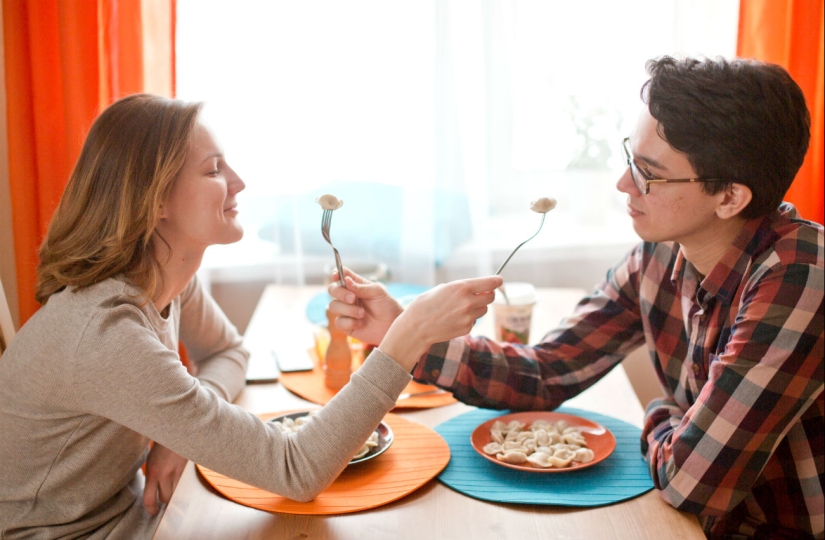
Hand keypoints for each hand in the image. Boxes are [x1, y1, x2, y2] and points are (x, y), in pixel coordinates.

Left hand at [143, 443, 187, 515]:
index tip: (153, 511)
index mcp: (152, 472)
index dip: (151, 509)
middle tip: (163, 502)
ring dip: (174, 494)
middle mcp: (165, 475)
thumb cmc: (162, 446)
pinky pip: (184, 485)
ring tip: (171, 491)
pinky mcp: (187, 470)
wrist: (176, 432)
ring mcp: (177, 473)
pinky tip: (179, 482)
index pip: (149, 499)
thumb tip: (152, 490)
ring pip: (176, 493)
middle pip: (165, 499)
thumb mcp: (151, 460)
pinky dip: (181, 487)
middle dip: (164, 502)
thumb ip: (151, 476)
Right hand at [327, 267, 403, 344]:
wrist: (392, 325)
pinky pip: (338, 322)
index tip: (336, 275)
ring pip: (333, 306)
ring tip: (362, 314)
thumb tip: (346, 280)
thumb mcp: (377, 292)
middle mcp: (347, 297)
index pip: (341, 275)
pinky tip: (360, 323)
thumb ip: (361, 287)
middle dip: (340, 293)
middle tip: (353, 298)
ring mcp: (345, 311)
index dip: (336, 273)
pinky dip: (349, 322)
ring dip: (348, 309)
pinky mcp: (346, 325)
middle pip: (332, 290)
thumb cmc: (386, 306)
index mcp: (355, 285)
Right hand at [380, 275, 502, 370]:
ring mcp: (469, 316)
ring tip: (461, 308)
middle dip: (487, 294)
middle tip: (480, 294)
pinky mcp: (467, 328)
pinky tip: (454, 318)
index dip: (496, 281)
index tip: (499, 280)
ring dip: (478, 307)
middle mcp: (468, 301)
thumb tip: (474, 288)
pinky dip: (469, 318)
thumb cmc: (425, 305)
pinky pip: (474, 321)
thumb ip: (459, 288)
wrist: (416, 328)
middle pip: (491, 297)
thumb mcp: (441, 289)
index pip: (490, 283)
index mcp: (461, 287)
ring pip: (484, 310)